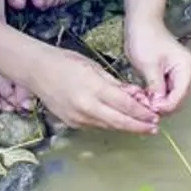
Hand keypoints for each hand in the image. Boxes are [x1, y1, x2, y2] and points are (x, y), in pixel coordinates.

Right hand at [27, 46, 159, 133]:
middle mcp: (85, 107)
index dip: (142, 113)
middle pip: (119, 121)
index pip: (125, 105)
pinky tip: (118, 121)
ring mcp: (77, 117)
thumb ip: (116, 84)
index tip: (155, 116)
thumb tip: (136, 96)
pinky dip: (109, 123)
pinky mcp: (71, 123)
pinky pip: (95, 125)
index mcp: (93, 88)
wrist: (36, 70)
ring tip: (141, 125)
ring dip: (125, 126)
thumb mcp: (94, 67)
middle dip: (139, 126)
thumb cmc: (65, 62)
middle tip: (153, 128)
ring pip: (108, 126)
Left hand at [125, 20, 190, 114]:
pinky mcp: (170, 74)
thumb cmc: (145, 38)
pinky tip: (143, 93)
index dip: (164, 106)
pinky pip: (165, 90)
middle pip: (177, 99)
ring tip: (141, 98)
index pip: (179, 97)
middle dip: (160, 105)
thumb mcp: (149, 65)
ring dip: (156, 100)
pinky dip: (155, 94)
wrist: (141, 23)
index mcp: (186, 68)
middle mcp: (187, 72)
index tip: (148, 107)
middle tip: (142, 103)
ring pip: (170, 96)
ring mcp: (179, 73)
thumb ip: (155, 87)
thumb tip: (157, 106)